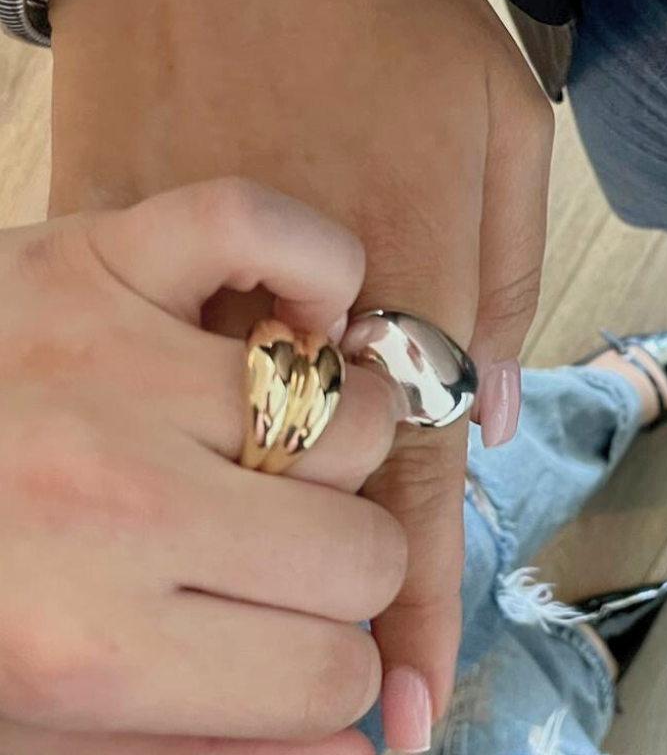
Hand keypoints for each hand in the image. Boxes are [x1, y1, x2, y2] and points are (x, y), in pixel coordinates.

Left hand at [0, 178, 410, 753]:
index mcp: (84, 647)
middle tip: (286, 542)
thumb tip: (360, 749)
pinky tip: (298, 320)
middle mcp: (105, 504)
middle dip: (343, 564)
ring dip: (334, 435)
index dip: (335, 668)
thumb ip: (199, 752)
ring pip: (352, 411)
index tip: (302, 640)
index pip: (331, 674)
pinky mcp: (93, 256)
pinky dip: (318, 265)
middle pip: (364, 550)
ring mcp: (104, 362)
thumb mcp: (26, 733)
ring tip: (274, 438)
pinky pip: (270, 231)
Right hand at [47, 0, 554, 743]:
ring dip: (265, 535)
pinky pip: (162, 384)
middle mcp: (299, 310)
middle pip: (326, 507)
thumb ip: (507, 270)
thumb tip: (485, 411)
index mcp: (414, 272)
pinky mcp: (120, 264)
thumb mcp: (499, 109)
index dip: (422, 612)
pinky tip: (202, 447)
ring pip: (236, 465)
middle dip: (348, 594)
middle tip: (356, 658)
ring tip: (278, 580)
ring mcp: (196, 294)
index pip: (420, 484)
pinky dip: (191, 432)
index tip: (410, 721)